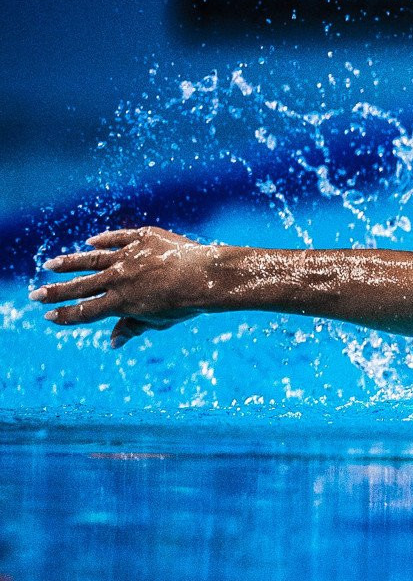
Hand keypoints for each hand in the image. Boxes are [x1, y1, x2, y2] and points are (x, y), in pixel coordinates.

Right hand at [30, 227, 216, 347]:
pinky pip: (118, 238)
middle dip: (56, 292)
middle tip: (35, 295)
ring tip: (51, 265)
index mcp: (122, 302)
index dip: (66, 315)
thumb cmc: (187, 304)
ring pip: (92, 259)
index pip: (87, 311)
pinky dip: (104, 240)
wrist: (209, 277)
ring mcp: (129, 256)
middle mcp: (119, 278)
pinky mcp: (143, 238)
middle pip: (81, 287)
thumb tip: (113, 343)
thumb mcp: (159, 322)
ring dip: (70, 263)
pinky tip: (90, 242)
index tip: (48, 316)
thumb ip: (133, 328)